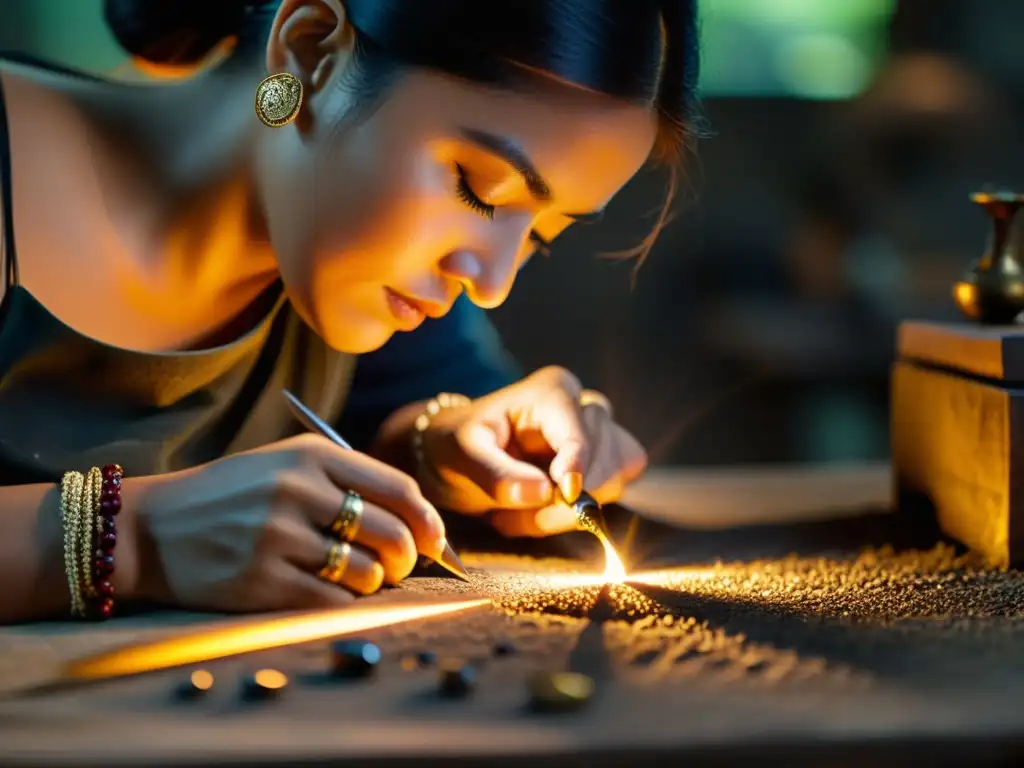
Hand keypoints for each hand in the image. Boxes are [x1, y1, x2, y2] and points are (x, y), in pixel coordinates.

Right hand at [122, 435, 446, 611]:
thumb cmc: (234, 496)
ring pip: (367, 573)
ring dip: (373, 583)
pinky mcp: (260, 581)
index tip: (436, 540)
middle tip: (398, 565)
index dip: (428, 520)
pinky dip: (346, 603)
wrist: (152, 527)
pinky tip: (332, 593)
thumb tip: (419, 524)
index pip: (399, 489)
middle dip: (408, 557)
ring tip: (358, 577)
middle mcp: (297, 491)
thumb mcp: (288, 464)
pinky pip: (334, 601)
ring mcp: (277, 537)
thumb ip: (349, 481)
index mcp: (312, 456)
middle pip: (393, 534)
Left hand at [416, 366, 646, 536]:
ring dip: (565, 513)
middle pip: (603, 464)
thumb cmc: (457, 446)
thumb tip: (544, 492)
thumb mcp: (461, 455)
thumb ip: (497, 473)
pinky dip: (579, 513)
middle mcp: (584, 406)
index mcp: (552, 392)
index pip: (580, 435)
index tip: (567, 494)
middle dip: (560, 503)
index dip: (578, 468)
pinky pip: (616, 491)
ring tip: (517, 514)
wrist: (457, 456)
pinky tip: (543, 512)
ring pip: (613, 482)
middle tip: (508, 518)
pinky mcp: (607, 461)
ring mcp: (600, 434)